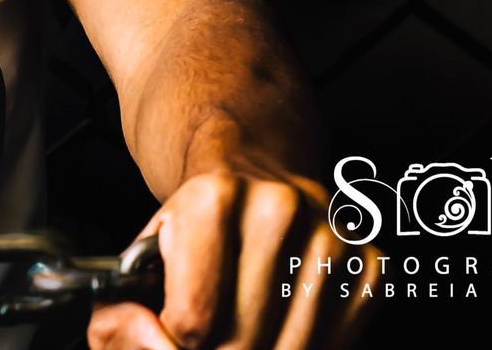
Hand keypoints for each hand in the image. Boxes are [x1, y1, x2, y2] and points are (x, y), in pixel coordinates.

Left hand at [88, 167, 380, 348]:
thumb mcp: (145, 249)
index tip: (168, 333)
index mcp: (214, 198)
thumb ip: (123, 306)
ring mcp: (331, 234)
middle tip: (205, 339)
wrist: (251, 161)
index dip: (172, 342)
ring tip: (238, 334)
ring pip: (292, 348)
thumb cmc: (197, 218)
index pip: (193, 319)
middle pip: (242, 340)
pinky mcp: (368, 261)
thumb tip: (135, 335)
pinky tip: (280, 330)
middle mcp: (279, 208)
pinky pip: (337, 342)